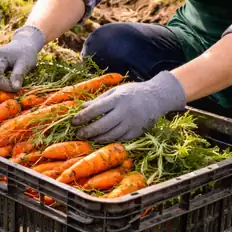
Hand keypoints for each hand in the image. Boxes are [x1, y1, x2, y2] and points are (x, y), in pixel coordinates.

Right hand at [0, 25, 44, 91]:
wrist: (23, 44)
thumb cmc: (26, 52)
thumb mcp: (25, 63)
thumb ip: (19, 75)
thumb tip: (15, 88)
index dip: (4, 86)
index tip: (16, 90)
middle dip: (2, 88)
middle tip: (15, 90)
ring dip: (1, 88)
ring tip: (13, 87)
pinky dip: (0, 85)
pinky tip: (10, 84)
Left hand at [71, 71, 185, 142]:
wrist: (157, 98)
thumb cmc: (133, 92)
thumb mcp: (116, 91)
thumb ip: (99, 100)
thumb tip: (83, 108)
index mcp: (118, 98)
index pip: (96, 109)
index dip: (83, 116)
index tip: (74, 121)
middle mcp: (125, 111)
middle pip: (102, 125)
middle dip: (88, 131)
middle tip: (78, 133)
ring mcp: (132, 123)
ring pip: (110, 135)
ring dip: (97, 138)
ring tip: (88, 137)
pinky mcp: (137, 132)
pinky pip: (120, 139)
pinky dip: (109, 140)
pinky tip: (100, 139)